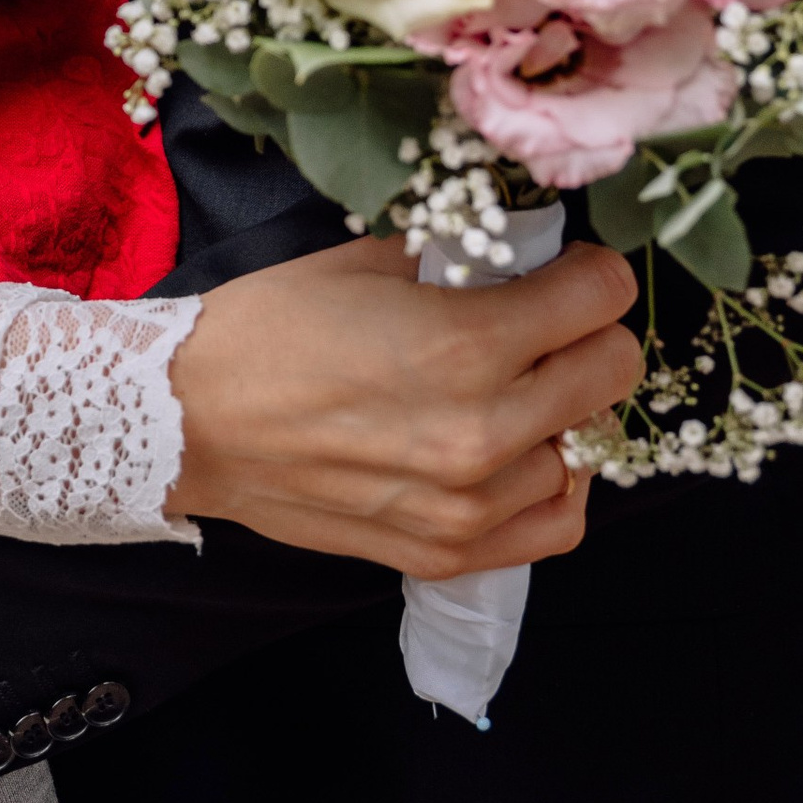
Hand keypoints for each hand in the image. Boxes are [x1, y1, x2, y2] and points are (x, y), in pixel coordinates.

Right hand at [165, 233, 641, 572]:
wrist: (190, 419)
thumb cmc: (269, 328)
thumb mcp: (370, 260)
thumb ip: (464, 260)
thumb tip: (528, 252)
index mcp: (465, 343)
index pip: (602, 296)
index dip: (588, 271)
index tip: (566, 269)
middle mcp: (482, 430)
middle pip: (612, 369)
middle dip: (587, 333)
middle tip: (545, 323)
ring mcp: (469, 502)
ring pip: (587, 446)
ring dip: (561, 410)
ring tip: (513, 389)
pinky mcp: (448, 550)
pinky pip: (559, 522)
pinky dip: (555, 483)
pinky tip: (522, 452)